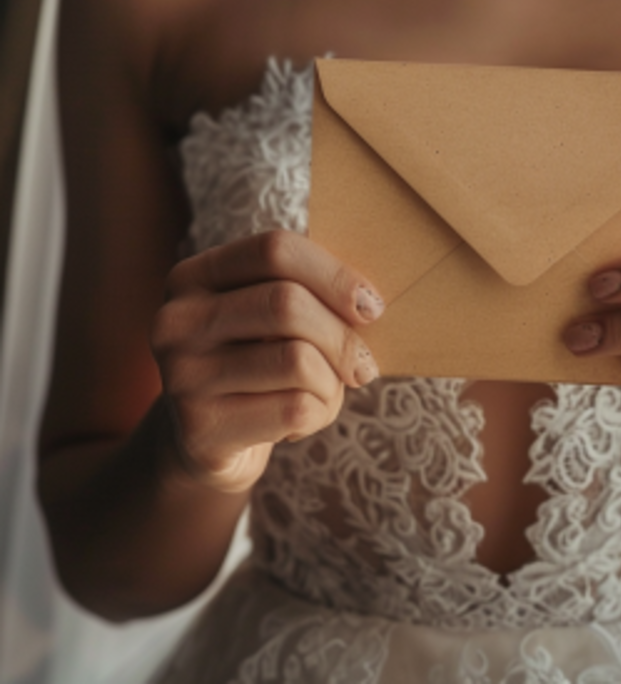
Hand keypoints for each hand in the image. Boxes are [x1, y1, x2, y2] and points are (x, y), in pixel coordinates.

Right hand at [151, 230, 383, 493]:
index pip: (275, 250)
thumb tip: (366, 302)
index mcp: (194, 276)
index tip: (372, 306)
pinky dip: (319, 414)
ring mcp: (182, 376)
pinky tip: (299, 422)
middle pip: (287, 304)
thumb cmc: (253, 361)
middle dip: (342, 336)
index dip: (334, 274)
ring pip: (298, 361)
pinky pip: (295, 409)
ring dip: (332, 382)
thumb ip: (304, 290)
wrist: (201, 442)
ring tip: (324, 394)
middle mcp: (176, 320)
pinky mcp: (201, 429)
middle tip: (364, 365)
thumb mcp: (266, 315)